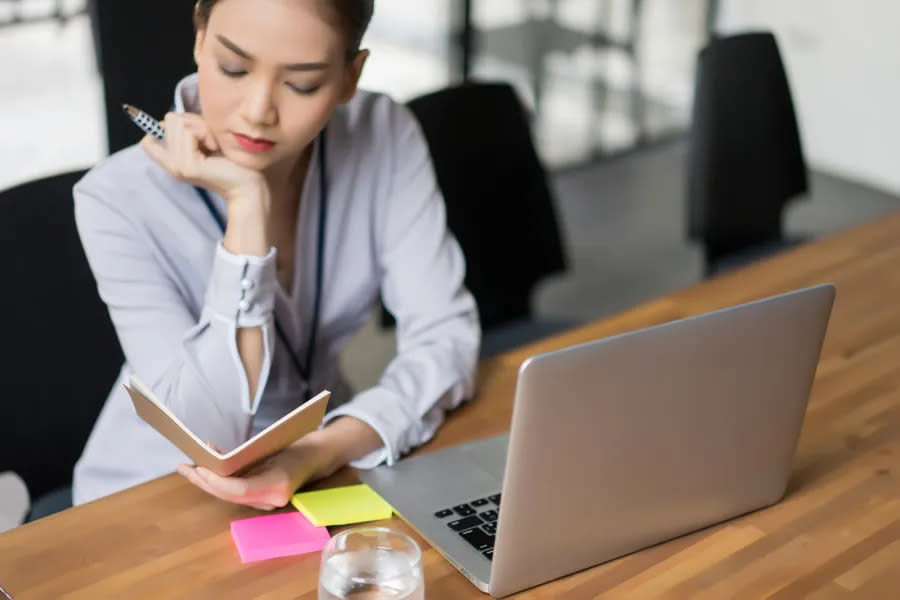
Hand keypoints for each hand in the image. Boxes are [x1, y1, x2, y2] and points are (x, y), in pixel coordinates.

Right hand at [139, 112, 265, 205]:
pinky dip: (205, 133)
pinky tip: (215, 147)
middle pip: (168, 120)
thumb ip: (189, 131)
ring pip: (178, 123)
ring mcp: (178, 167)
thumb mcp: (206, 142)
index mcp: (174, 162)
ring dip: (201, 127)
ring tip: (213, 144)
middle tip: (209, 138)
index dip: (164, 126)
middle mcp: (172, 166)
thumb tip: (175, 117)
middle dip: (192, 120)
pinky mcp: (189, 166)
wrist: (249, 186)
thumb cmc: (233, 162)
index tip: (191, 132)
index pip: (147, 142)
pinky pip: (189, 132)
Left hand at [177, 438, 335, 510]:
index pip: (240, 490)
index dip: (217, 481)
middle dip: (205, 482)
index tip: (200, 468)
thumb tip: (220, 458)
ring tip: (188, 467)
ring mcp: (265, 500)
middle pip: (230, 495)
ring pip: (229, 495)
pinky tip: (208, 464)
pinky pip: (235, 490)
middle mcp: (270, 499)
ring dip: (207, 481)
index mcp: (277, 486)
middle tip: (186, 467)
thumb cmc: (299, 446)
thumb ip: (250, 456)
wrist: (317, 457)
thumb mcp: (277, 446)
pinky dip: (220, 479)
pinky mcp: (260, 496)